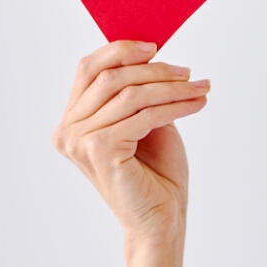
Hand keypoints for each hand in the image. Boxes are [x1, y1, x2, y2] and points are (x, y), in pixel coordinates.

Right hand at [51, 40, 211, 243]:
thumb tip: (149, 53)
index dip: (121, 50)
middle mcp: (67, 130)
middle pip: (110, 77)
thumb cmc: (154, 173)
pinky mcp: (99, 150)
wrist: (160, 219)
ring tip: (200, 87)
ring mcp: (79, 141)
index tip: (156, 46)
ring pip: (130, 94)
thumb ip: (136, 90)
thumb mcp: (143, 120)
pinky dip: (175, 105)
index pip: (89, 69)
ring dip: (171, 87)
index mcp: (71, 120)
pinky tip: (196, 103)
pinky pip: (143, 115)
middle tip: (188, 73)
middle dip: (154, 70)